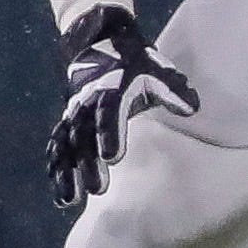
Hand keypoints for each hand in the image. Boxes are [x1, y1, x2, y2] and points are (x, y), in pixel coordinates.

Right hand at [46, 4, 196, 207]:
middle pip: (83, 137)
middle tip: (97, 190)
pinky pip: (58, 148)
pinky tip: (61, 197)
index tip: (112, 158)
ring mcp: (73, 116)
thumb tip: (191, 109)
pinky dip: (57, 170)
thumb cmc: (134, 63)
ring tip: (68, 201)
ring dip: (66, 173)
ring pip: (66, 147)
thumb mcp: (157, 70)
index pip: (108, 114)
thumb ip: (173, 91)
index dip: (109, 135)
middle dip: (88, 164)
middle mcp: (86, 105)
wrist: (98, 45)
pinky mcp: (67, 124)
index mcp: (109, 91)